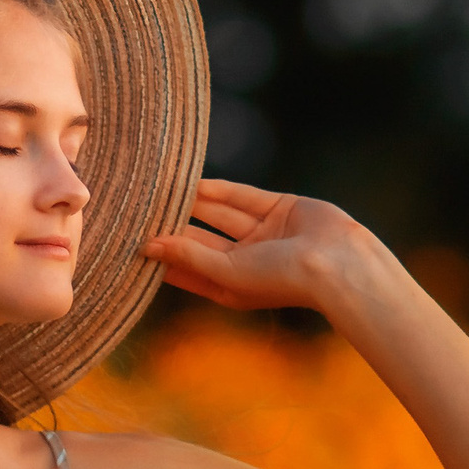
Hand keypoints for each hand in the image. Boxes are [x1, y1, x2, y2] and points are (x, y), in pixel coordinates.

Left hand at [140, 179, 385, 312]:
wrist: (337, 264)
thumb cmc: (281, 280)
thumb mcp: (228, 272)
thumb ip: (189, 255)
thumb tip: (148, 244)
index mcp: (232, 286)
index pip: (188, 270)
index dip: (163, 257)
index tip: (131, 242)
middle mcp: (245, 261)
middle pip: (200, 239)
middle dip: (174, 225)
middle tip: (139, 209)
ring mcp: (263, 234)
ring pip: (218, 214)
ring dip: (192, 203)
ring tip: (159, 189)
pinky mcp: (278, 208)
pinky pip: (241, 197)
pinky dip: (217, 189)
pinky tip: (191, 182)